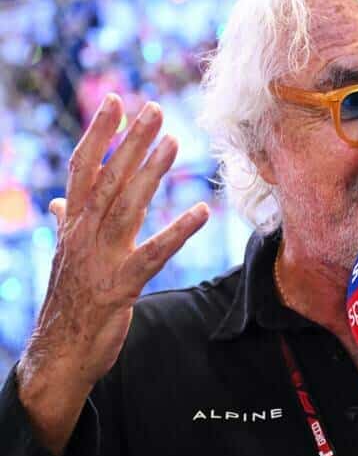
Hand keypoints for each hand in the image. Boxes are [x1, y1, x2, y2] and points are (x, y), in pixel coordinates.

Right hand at [16, 95, 208, 455]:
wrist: (59, 356)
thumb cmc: (68, 302)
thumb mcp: (66, 257)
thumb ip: (66, 224)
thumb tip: (59, 201)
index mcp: (72, 224)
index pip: (83, 168)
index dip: (100, 133)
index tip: (117, 100)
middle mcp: (83, 235)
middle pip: (108, 178)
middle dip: (131, 141)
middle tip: (155, 108)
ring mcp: (100, 259)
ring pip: (127, 207)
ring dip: (151, 174)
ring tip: (174, 143)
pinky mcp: (121, 286)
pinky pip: (153, 254)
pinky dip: (177, 232)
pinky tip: (201, 213)